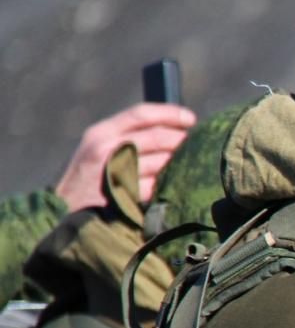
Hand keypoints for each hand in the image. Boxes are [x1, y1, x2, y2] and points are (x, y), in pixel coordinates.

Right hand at [54, 103, 196, 210]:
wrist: (64, 214)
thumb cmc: (90, 180)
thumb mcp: (99, 150)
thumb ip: (128, 137)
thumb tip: (173, 129)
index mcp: (100, 133)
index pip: (141, 113)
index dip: (170, 113)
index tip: (191, 118)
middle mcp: (106, 148)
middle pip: (157, 136)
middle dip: (182, 140)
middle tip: (197, 146)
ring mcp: (115, 172)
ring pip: (162, 162)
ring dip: (179, 164)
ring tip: (188, 166)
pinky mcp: (125, 195)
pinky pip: (157, 186)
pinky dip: (168, 185)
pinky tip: (173, 186)